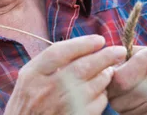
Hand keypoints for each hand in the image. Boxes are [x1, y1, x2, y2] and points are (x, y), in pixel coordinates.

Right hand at [4, 35, 125, 114]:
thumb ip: (47, 64)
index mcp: (32, 75)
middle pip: (81, 68)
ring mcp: (59, 107)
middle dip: (104, 57)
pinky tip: (101, 92)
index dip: (82, 44)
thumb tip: (80, 47)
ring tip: (109, 70)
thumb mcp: (28, 80)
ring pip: (93, 87)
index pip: (59, 52)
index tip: (99, 39)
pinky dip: (102, 96)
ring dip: (106, 76)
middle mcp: (45, 90)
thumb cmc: (27, 104)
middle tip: (119, 51)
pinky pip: (96, 106)